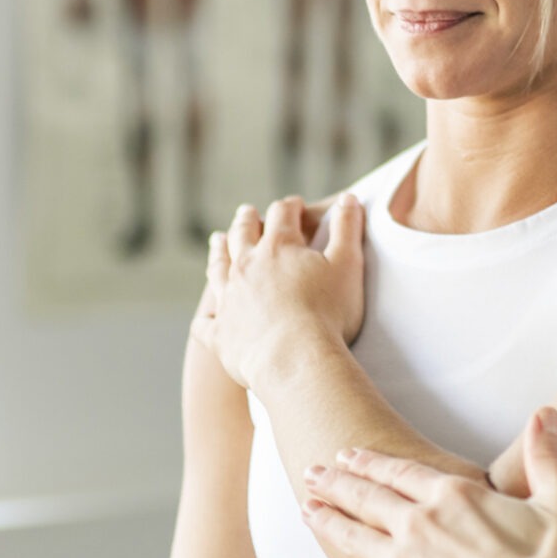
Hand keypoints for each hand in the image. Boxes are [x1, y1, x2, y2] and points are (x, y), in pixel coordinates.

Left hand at [201, 193, 366, 391]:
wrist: (295, 360)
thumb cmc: (328, 313)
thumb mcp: (348, 264)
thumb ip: (348, 228)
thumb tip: (350, 197)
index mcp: (278, 246)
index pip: (282, 214)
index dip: (290, 207)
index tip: (295, 205)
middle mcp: (246, 265)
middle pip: (243, 233)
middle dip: (247, 220)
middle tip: (247, 212)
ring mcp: (229, 298)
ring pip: (218, 267)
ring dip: (218, 251)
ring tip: (218, 240)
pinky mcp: (221, 334)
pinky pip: (207, 324)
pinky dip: (206, 320)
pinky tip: (205, 319)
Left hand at [303, 408, 556, 557]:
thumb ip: (546, 457)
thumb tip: (547, 414)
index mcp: (452, 497)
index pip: (401, 472)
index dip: (372, 463)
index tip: (350, 454)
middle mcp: (417, 523)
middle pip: (366, 496)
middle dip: (337, 482)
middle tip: (313, 473)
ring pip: (350, 535)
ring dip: (326, 520)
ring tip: (307, 510)